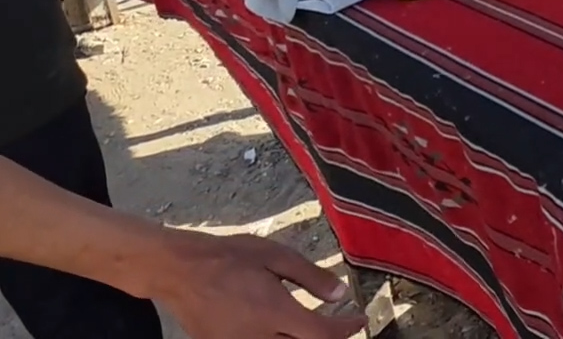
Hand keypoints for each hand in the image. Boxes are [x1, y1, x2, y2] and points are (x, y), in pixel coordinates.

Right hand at [144, 229, 363, 338]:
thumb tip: (340, 293)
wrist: (178, 270)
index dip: (347, 329)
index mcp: (276, 312)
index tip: (361, 319)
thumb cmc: (228, 256)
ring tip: (315, 329)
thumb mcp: (276, 256)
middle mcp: (259, 336)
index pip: (322, 334)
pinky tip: (285, 331)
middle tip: (343, 326)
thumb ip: (311, 276)